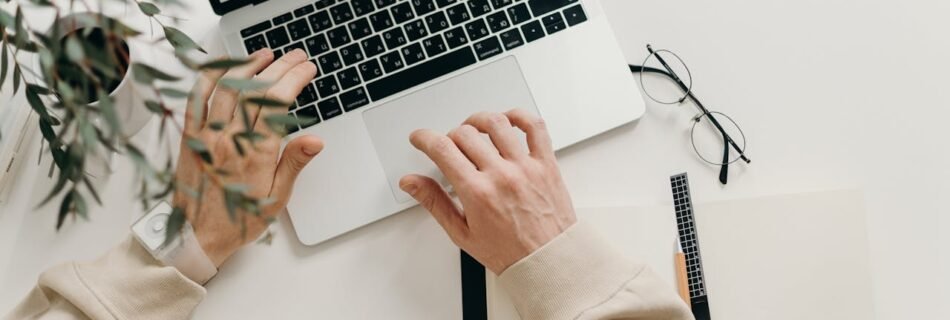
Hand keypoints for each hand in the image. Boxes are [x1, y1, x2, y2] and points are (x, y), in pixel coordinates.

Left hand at [172, 48, 321, 266]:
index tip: (307, 70)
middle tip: (296, 57)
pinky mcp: (189, 136)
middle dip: (280, 67)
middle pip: (257, 90)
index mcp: (255, 154)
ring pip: (228, 87)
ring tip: (266, 54)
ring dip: (249, 66)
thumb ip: (294, 164)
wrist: (196, 236)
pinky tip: (224, 66)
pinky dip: (210, 77)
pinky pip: (197, 98)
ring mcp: (207, 135)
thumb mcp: (276, 198)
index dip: (295, 79)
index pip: (279, 103)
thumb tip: (315, 140)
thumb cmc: (237, 219)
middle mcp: (230, 139)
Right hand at [399, 110, 576, 273]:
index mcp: (477, 193)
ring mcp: (526, 167)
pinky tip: (508, 120)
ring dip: (478, 120)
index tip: (420, 138)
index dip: (424, 138)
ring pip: (497, 123)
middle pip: (465, 134)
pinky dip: (520, 116)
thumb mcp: (461, 233)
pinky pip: (535, 127)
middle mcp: (501, 175)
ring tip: (473, 129)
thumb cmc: (509, 252)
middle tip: (449, 147)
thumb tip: (411, 183)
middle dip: (449, 136)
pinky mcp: (546, 164)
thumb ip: (434, 202)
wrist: (548, 261)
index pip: (442, 149)